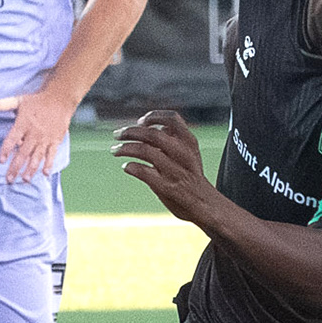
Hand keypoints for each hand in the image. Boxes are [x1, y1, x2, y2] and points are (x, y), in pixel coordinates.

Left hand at [0, 87, 76, 182]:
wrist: (60, 99)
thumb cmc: (37, 101)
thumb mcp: (19, 100)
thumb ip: (4, 104)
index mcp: (23, 124)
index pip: (11, 139)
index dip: (6, 150)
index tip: (1, 161)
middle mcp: (34, 133)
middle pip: (23, 153)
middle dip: (15, 167)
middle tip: (9, 179)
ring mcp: (45, 138)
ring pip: (36, 156)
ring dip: (31, 169)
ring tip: (25, 180)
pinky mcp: (55, 140)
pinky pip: (51, 154)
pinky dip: (49, 164)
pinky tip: (45, 173)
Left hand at [113, 109, 218, 224]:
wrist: (207, 206)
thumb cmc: (192, 178)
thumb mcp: (190, 153)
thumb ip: (172, 140)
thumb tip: (147, 127)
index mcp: (190, 143)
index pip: (172, 119)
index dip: (154, 117)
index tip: (141, 122)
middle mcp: (183, 154)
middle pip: (152, 133)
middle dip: (130, 132)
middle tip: (117, 135)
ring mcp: (175, 171)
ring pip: (144, 150)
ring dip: (125, 148)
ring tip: (115, 150)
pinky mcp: (166, 187)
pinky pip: (142, 171)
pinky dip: (130, 166)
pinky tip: (127, 166)